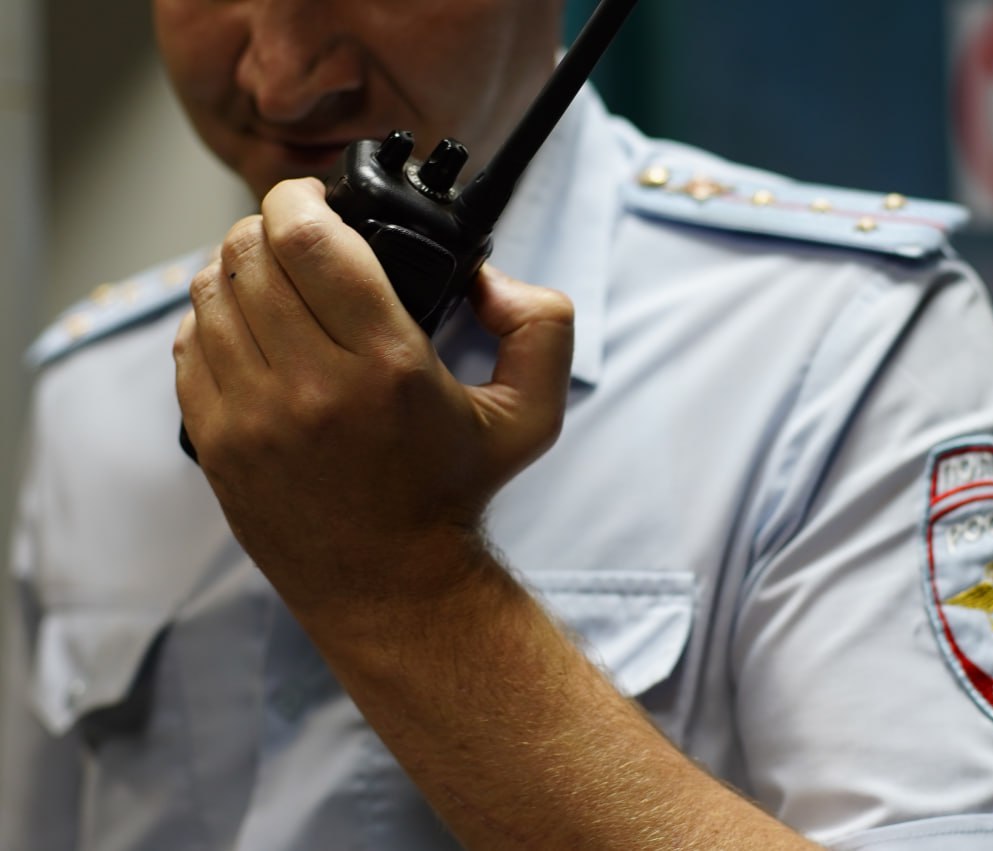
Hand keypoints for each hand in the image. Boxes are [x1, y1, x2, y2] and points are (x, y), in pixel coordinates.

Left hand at [173, 178, 573, 609]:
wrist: (390, 584)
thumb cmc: (453, 491)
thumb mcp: (532, 414)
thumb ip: (542, 326)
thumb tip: (491, 279)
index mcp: (387, 365)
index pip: (309, 238)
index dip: (301, 196)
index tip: (317, 199)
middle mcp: (311, 387)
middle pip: (248, 253)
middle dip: (269, 225)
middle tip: (297, 235)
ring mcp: (252, 417)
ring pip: (211, 293)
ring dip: (237, 267)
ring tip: (271, 277)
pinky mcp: (216, 443)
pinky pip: (188, 345)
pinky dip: (211, 318)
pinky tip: (247, 327)